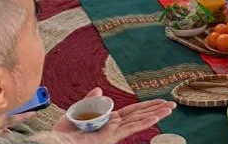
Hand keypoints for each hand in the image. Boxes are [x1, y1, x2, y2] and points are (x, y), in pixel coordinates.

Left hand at [53, 96, 175, 143]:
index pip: (132, 111)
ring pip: (138, 121)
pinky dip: (143, 123)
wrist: (55, 143)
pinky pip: (129, 129)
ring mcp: (113, 133)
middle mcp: (113, 127)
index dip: (145, 106)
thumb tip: (99, 89)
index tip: (159, 102)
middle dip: (156, 110)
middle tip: (172, 104)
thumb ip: (90, 101)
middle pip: (139, 115)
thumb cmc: (63, 133)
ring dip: (155, 115)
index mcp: (107, 120)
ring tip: (170, 109)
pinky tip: (155, 118)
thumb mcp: (76, 112)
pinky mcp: (109, 138)